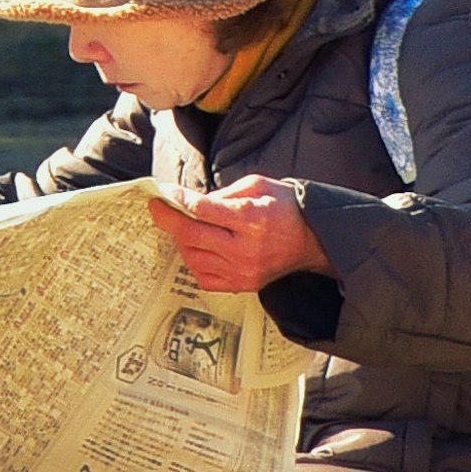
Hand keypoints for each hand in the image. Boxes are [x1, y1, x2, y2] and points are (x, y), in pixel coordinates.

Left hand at [151, 175, 319, 291]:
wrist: (313, 239)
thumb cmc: (285, 207)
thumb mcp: (257, 186)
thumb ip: (223, 194)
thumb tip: (192, 201)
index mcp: (251, 219)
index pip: (203, 210)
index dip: (178, 199)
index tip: (162, 192)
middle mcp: (246, 249)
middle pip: (192, 235)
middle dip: (168, 219)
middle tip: (157, 208)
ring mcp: (244, 271)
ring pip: (194, 258)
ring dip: (181, 241)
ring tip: (182, 226)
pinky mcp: (244, 285)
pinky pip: (205, 278)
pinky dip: (194, 262)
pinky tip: (197, 248)